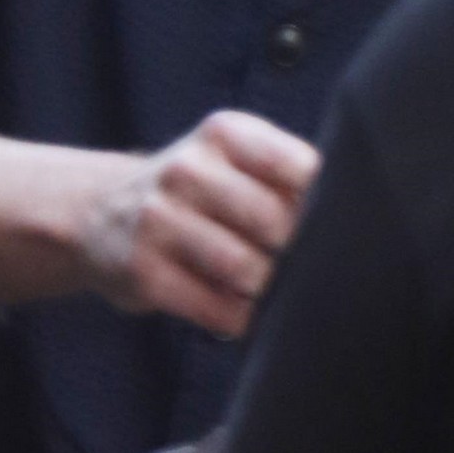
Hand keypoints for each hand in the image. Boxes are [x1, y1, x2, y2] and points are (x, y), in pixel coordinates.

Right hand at [78, 110, 318, 336]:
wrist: (98, 212)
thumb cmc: (197, 191)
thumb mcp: (234, 160)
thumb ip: (289, 178)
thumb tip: (355, 218)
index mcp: (225, 134)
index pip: (300, 168)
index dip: (324, 205)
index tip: (328, 223)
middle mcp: (188, 169)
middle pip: (275, 222)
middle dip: (294, 252)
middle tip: (296, 264)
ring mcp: (160, 220)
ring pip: (246, 269)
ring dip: (267, 289)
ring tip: (265, 287)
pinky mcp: (144, 272)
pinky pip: (217, 309)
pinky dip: (240, 318)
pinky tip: (239, 310)